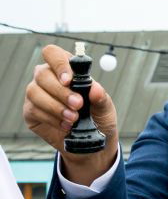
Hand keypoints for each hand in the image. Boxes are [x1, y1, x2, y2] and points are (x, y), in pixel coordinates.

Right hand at [23, 43, 118, 184]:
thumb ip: (101, 97)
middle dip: (61, 91)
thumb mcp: (105, 108)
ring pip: (34, 92)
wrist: (92, 144)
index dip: (59, 64)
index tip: (69, 80)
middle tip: (78, 105)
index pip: (53, 54)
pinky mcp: (31, 111)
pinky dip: (51, 119)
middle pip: (42, 74)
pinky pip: (34, 110)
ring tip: (73, 119)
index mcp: (66, 70)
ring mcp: (37, 94)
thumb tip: (96, 89)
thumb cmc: (97, 119)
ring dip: (55, 106)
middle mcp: (48, 78)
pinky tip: (66, 126)